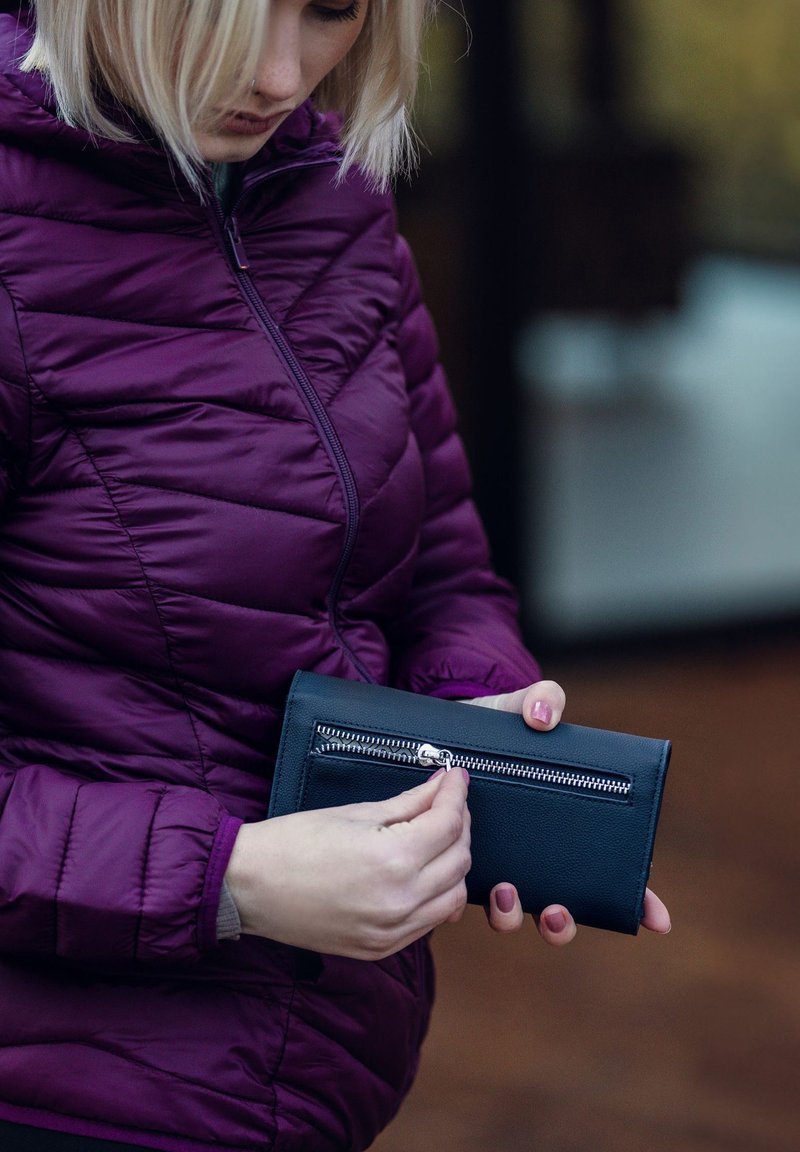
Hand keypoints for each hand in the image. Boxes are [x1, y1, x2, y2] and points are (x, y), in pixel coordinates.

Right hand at [225, 767, 470, 960]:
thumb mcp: (356, 814)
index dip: (456, 794)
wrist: (249, 887)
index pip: (449, 823)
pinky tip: (421, 874)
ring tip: (434, 839)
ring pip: (454, 895)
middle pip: (459, 859)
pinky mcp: (381, 949)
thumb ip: (409, 802)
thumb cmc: (294, 843)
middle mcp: (400, 901)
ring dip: (452, 863)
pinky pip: (430, 921)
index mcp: (393, 859)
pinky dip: (436, 896)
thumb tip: (443, 784)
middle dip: (459, 825)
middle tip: (444, 803)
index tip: (455, 778)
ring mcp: (392, 931)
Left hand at [461, 681, 671, 943]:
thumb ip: (542, 699)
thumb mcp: (516, 707)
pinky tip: (462, 891)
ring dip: (514, 916)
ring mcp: (497, 861)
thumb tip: (542, 719)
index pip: (610, 868)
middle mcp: (534, 852)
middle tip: (557, 911)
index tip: (656, 917)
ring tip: (506, 893)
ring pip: (513, 912)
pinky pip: (463, 900)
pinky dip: (465, 905)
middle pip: (562, 907)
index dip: (637, 898)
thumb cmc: (491, 726)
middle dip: (563, 924)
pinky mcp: (456, 863)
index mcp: (565, 824)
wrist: (434, 733)